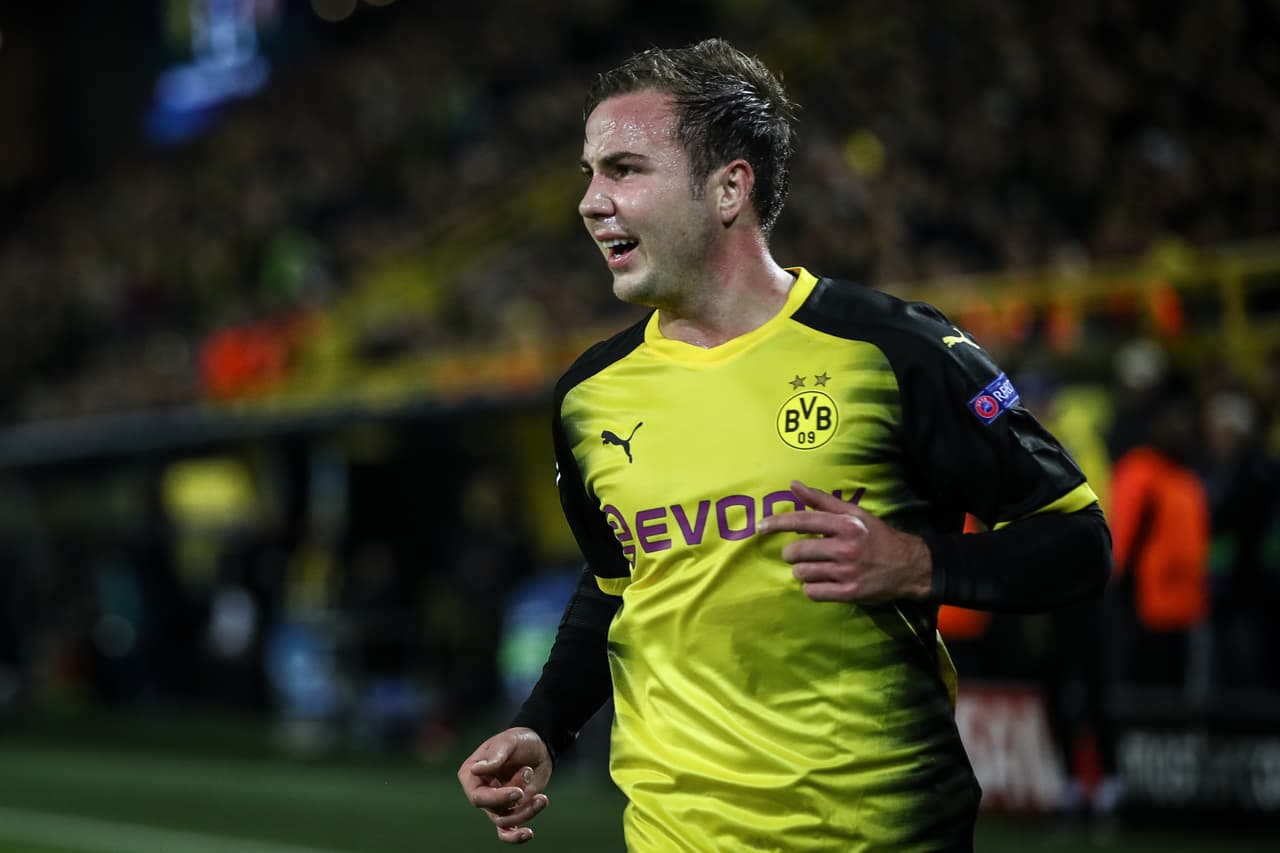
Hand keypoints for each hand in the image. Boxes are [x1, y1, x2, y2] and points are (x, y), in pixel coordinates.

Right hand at [457, 727, 552, 843]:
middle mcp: (481, 791)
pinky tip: (528, 833)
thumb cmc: (519, 740)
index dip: (497, 799)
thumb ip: (494, 756)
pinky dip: (516, 836)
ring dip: (526, 811)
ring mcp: (496, 803)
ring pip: (506, 821)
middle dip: (512, 803)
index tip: (518, 792)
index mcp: (471, 774)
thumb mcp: (508, 742)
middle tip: (527, 790)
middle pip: (492, 810)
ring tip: (541, 797)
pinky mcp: (512, 810)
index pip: (477, 796)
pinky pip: (508, 831)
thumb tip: (476, 770)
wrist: (539, 746)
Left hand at [757, 480, 932, 602]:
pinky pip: (813, 592)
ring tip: (815, 568)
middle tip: (801, 554)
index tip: (760, 526)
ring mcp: (847, 572)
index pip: (803, 521)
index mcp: (846, 525)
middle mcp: (846, 547)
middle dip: (793, 554)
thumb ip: (821, 500)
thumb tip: (793, 485)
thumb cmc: (876, 537)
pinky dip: (812, 588)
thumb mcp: (854, 514)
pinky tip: (821, 582)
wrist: (909, 566)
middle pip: (797, 551)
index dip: (778, 523)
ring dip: (802, 571)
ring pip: (802, 573)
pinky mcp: (849, 593)